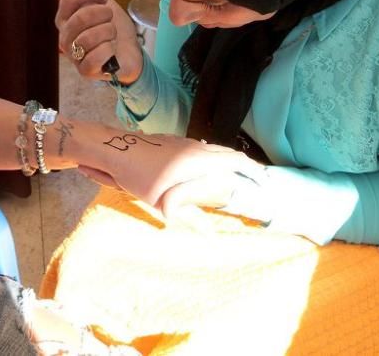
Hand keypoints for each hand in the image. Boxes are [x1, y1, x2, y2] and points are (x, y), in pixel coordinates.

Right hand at [55, 0, 142, 83]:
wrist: (129, 53)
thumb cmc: (112, 28)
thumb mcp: (101, 0)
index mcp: (65, 17)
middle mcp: (65, 36)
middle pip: (80, 16)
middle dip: (103, 14)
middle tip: (109, 18)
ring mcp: (74, 55)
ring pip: (89, 36)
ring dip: (109, 32)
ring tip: (111, 34)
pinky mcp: (84, 70)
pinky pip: (95, 55)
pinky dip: (108, 50)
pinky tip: (111, 50)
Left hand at [81, 132, 264, 212]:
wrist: (112, 148)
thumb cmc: (137, 175)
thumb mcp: (162, 201)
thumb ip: (188, 215)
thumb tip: (209, 237)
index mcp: (198, 159)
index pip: (235, 161)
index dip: (253, 170)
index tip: (266, 181)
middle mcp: (194, 147)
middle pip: (227, 153)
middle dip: (243, 165)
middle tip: (255, 177)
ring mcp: (182, 142)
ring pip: (212, 149)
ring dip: (226, 160)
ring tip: (234, 172)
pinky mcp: (171, 141)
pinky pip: (198, 148)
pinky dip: (209, 156)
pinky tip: (204, 164)